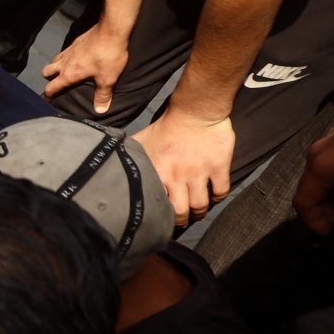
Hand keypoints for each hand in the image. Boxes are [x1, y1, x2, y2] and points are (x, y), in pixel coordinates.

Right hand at [40, 22, 131, 111]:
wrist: (111, 30)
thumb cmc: (108, 56)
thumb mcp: (108, 78)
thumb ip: (102, 95)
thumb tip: (100, 111)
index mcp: (69, 74)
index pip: (51, 88)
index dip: (48, 96)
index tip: (48, 101)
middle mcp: (64, 63)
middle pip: (46, 72)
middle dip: (49, 79)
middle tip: (57, 83)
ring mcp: (68, 51)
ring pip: (54, 60)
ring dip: (55, 67)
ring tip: (65, 70)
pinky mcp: (75, 42)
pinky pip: (64, 51)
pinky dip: (66, 57)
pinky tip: (76, 57)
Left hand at [135, 108, 235, 225]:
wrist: (195, 111)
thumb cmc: (166, 127)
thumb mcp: (141, 142)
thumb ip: (130, 156)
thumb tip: (112, 163)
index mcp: (157, 173)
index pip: (156, 205)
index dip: (158, 216)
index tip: (158, 220)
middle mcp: (177, 177)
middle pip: (181, 212)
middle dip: (182, 221)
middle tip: (181, 222)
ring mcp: (199, 173)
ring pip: (201, 205)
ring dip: (200, 212)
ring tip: (197, 213)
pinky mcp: (218, 167)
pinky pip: (221, 192)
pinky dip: (218, 199)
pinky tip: (214, 198)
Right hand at [294, 101, 333, 234]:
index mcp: (322, 165)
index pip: (303, 202)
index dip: (314, 223)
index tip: (333, 235)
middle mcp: (316, 154)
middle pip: (308, 190)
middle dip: (323, 211)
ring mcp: (327, 143)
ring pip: (318, 179)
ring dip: (332, 197)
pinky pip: (329, 167)